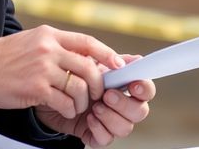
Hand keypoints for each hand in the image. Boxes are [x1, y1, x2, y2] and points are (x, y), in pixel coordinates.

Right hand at [0, 25, 124, 119]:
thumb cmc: (2, 58)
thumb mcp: (31, 41)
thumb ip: (55, 46)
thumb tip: (83, 57)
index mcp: (49, 35)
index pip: (87, 42)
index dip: (107, 55)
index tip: (118, 65)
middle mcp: (48, 49)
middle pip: (88, 66)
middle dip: (98, 83)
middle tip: (97, 94)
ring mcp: (42, 69)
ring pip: (79, 86)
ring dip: (83, 100)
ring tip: (77, 105)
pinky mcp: (35, 88)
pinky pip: (65, 102)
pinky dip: (69, 109)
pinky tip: (64, 110)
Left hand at [35, 55, 156, 146]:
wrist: (52, 91)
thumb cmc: (75, 75)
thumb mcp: (91, 63)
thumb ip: (113, 61)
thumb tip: (136, 59)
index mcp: (126, 87)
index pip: (147, 90)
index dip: (145, 89)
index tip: (133, 85)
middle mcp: (123, 106)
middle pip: (140, 111)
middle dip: (124, 104)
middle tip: (107, 95)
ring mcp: (112, 122)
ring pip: (126, 128)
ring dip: (111, 117)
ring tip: (94, 107)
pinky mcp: (98, 135)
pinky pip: (107, 139)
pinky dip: (98, 129)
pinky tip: (88, 118)